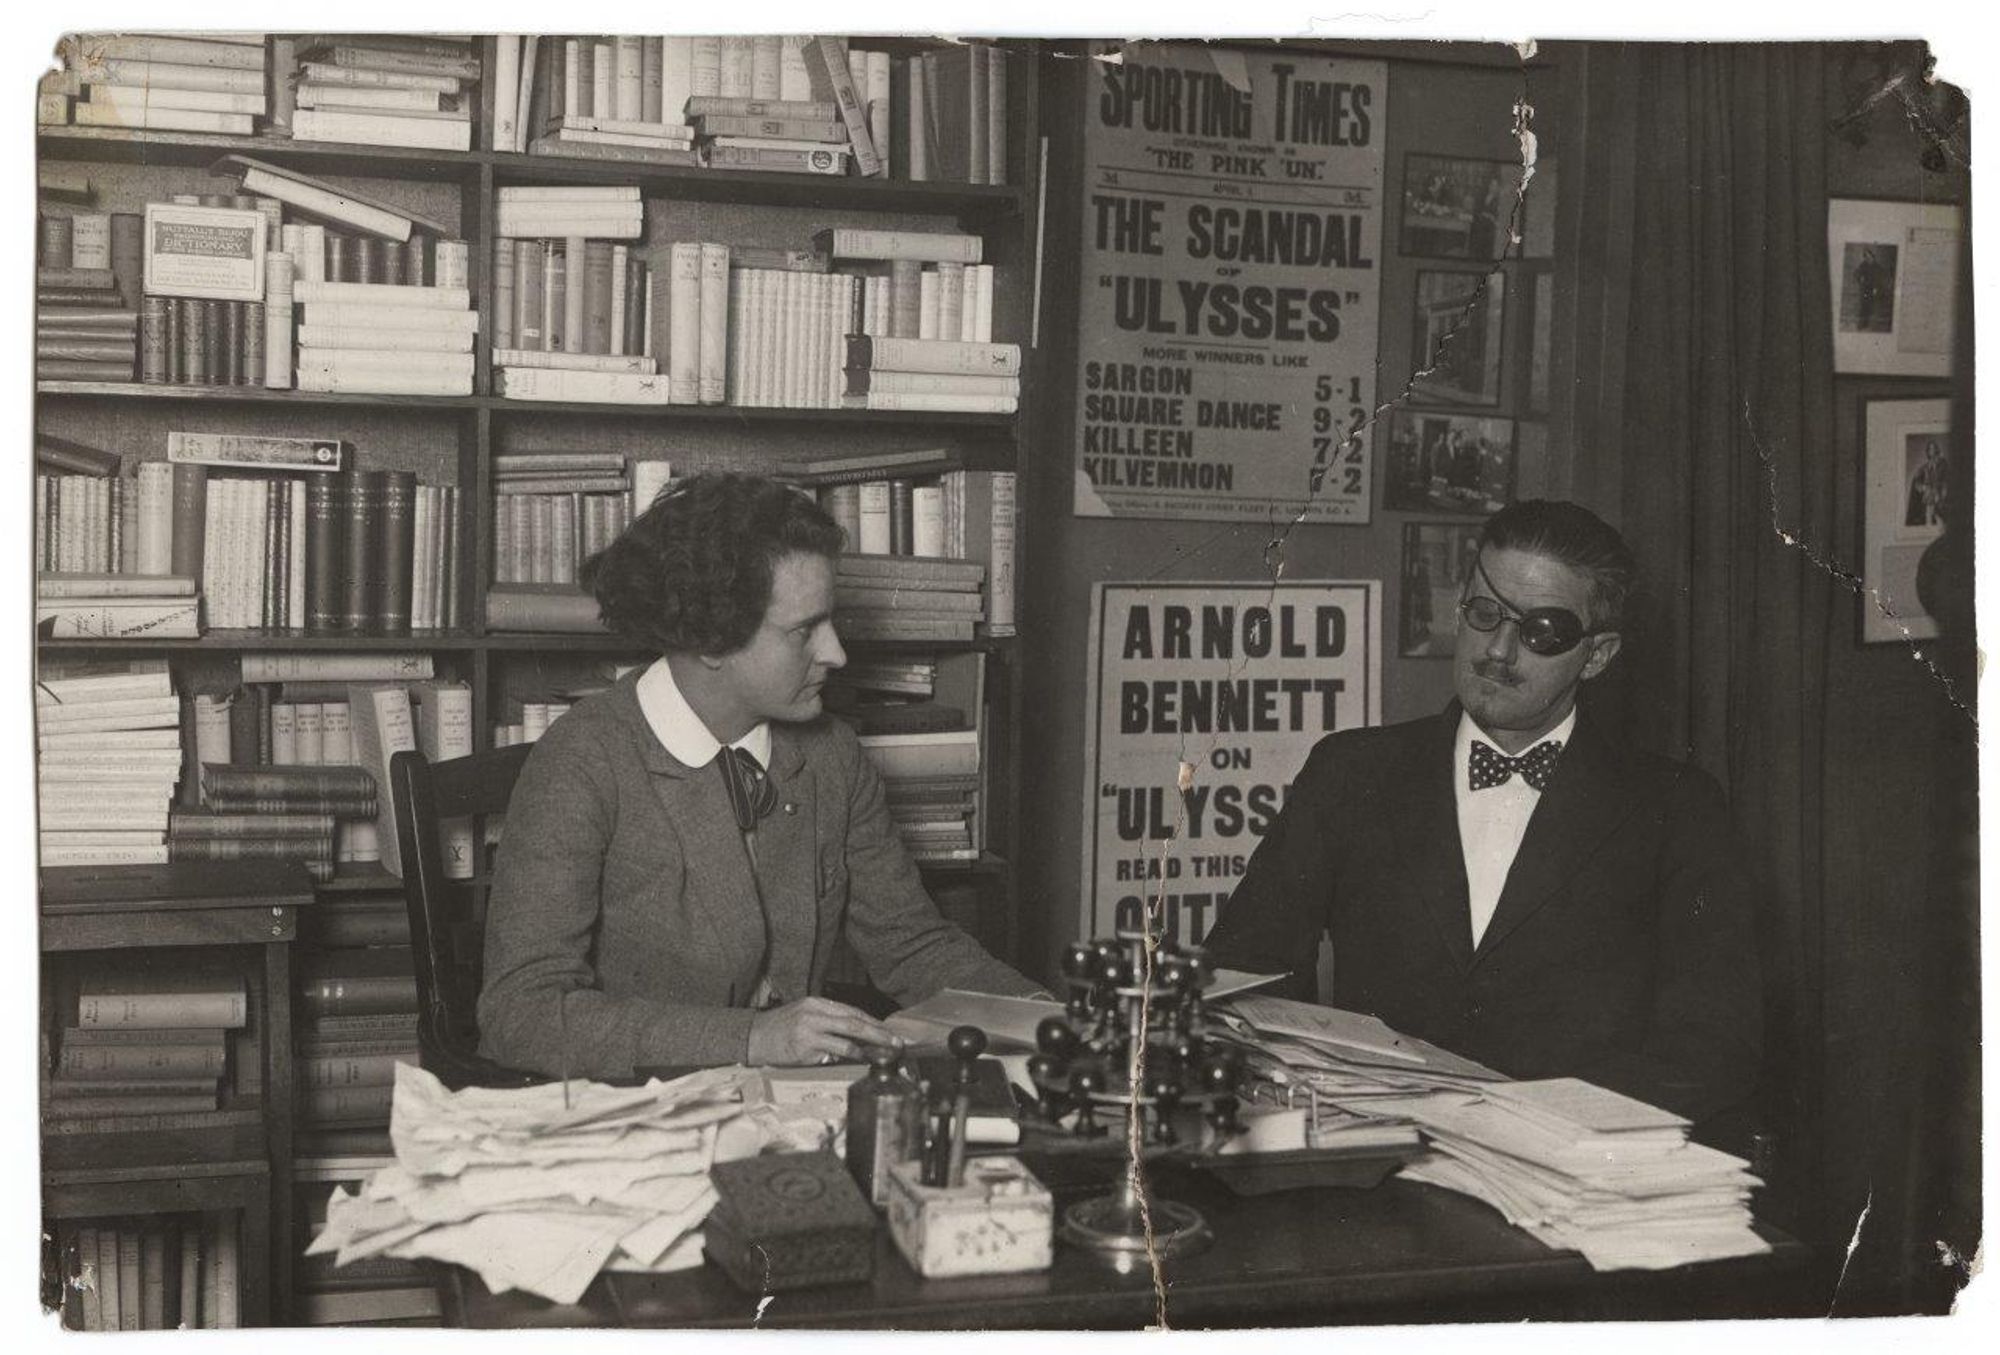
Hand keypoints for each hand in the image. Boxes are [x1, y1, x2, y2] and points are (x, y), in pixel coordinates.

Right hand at [747, 996, 902, 1066]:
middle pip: (854, 1023)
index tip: (890, 1031)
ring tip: (884, 1054)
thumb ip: (829, 1020)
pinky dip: (849, 1058)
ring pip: (846, 1040)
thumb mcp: (805, 1014)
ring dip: (868, 1049)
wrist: (753, 1037)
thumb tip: (860, 1033)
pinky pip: (832, 1055)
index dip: (874, 1022)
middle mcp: (814, 1014)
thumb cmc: (782, 1027)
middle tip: (896, 1042)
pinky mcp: (804, 1050)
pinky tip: (860, 1061)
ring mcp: (809, 1032)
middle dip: (879, 1034)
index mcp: (817, 1003)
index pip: (852, 1012)